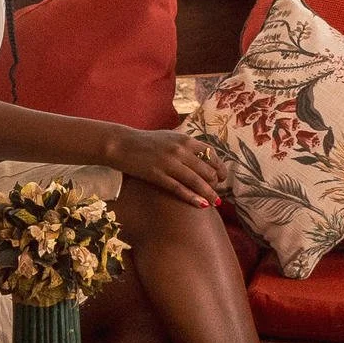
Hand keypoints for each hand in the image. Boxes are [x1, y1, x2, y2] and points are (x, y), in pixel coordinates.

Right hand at [106, 128, 227, 207]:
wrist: (122, 144)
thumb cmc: (146, 142)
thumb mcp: (170, 137)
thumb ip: (186, 145)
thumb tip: (204, 156)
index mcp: (185, 139)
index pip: (211, 154)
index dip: (219, 167)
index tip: (221, 178)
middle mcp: (180, 150)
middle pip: (206, 169)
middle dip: (214, 183)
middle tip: (216, 192)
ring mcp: (168, 162)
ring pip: (196, 181)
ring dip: (208, 193)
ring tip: (215, 203)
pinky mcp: (157, 175)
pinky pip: (179, 189)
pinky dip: (192, 198)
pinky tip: (201, 205)